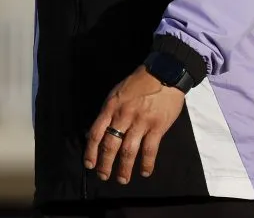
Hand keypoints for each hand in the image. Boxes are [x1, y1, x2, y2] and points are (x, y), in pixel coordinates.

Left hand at [84, 66, 184, 184]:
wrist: (164, 73)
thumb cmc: (138, 82)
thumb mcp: (116, 93)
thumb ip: (108, 112)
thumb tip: (97, 132)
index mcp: (111, 107)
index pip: (96, 133)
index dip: (91, 151)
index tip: (89, 164)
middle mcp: (123, 116)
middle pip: (110, 144)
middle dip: (105, 163)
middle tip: (104, 176)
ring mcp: (141, 122)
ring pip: (129, 150)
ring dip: (124, 168)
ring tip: (122, 179)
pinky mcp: (157, 126)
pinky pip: (150, 149)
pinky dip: (146, 163)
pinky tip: (144, 172)